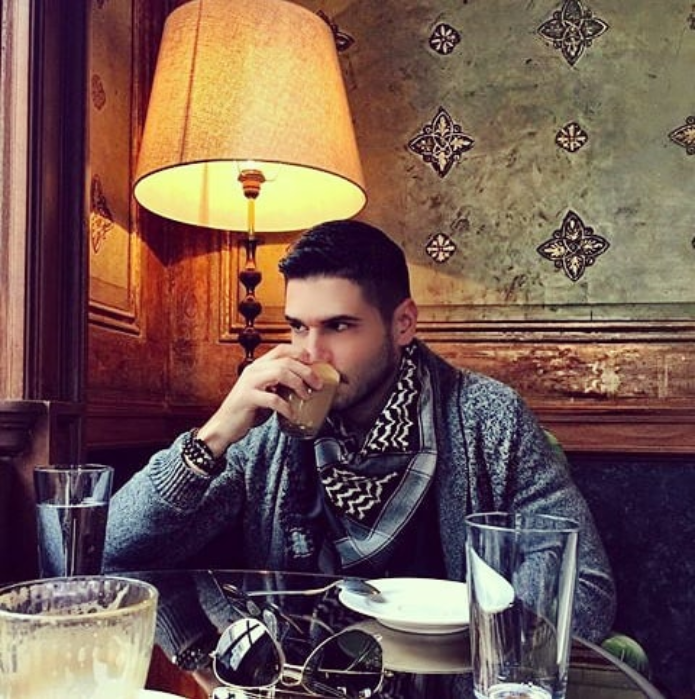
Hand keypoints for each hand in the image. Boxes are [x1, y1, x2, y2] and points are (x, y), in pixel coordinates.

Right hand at [196, 345, 328, 455]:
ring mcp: (249, 383)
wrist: (225, 426)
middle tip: (318, 384)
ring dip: (298, 384)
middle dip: (306, 371)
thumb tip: (306, 384)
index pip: (281, 349)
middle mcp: (254, 370)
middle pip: (286, 361)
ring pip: (280, 373)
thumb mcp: (265, 392)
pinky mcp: (248, 398)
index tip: (313, 362)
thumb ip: (279, 385)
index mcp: (258, 366)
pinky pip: (273, 399)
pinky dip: (286, 407)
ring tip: (307, 396)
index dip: (299, 352)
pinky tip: (292, 415)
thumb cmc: (248, 410)